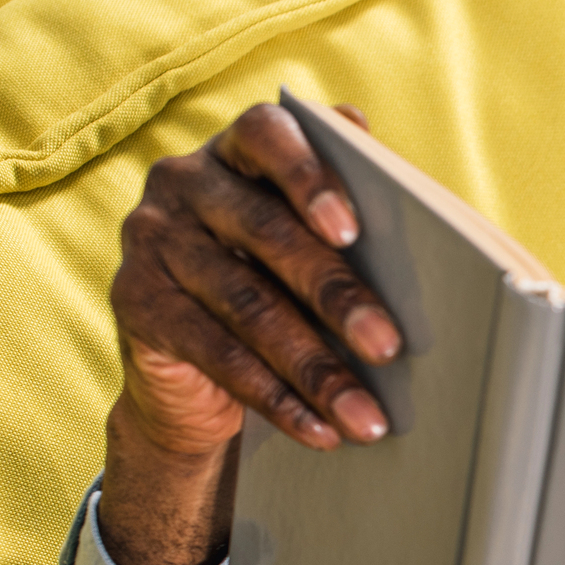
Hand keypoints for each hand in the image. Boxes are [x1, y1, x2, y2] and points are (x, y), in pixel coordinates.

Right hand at [97, 101, 400, 564]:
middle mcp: (184, 182)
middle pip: (266, 233)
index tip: (351, 229)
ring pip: (247, 307)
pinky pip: (217, 354)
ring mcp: (153, 241)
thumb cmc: (282, 285)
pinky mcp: (136, 305)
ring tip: (368, 416)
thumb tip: (428, 218)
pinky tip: (321, 430)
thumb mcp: (313, 247)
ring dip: (316, 369)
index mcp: (237, 151)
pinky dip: (278, 399)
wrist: (195, 366)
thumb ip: (355, 218)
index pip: (266, 134)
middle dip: (336, 296)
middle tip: (390, 347)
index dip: (308, 175)